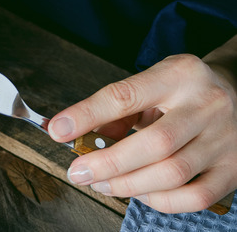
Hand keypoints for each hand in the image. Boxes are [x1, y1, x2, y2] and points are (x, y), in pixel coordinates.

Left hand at [48, 53, 236, 212]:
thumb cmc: (185, 89)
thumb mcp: (152, 83)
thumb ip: (119, 109)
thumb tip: (83, 137)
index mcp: (179, 76)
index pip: (125, 96)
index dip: (87, 115)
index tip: (58, 130)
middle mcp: (206, 105)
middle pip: (154, 143)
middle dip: (107, 163)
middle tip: (78, 172)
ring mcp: (226, 140)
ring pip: (173, 173)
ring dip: (128, 185)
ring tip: (103, 184)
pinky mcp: (235, 169)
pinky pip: (195, 197)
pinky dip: (160, 200)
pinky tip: (140, 193)